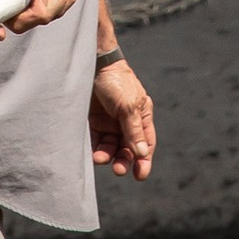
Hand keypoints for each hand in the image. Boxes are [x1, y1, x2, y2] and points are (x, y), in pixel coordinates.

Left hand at [89, 57, 154, 179]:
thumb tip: (142, 154)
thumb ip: (133, 130)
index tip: (140, 175)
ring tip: (100, 158)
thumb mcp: (128, 106)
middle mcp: (126, 121)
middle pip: (127, 148)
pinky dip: (94, 149)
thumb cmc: (116, 81)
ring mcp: (109, 122)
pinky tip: (92, 154)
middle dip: (124, 160)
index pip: (146, 143)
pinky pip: (95, 141)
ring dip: (107, 155)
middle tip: (119, 169)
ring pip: (110, 147)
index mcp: (141, 115)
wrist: (92, 63)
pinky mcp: (93, 122)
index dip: (144, 160)